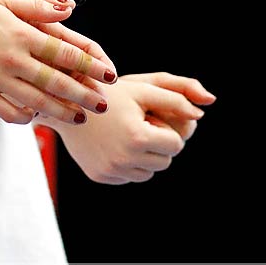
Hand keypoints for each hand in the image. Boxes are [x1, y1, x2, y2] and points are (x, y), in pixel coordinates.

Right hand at [0, 0, 114, 125]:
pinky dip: (26, 117)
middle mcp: (12, 58)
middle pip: (57, 82)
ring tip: (79, 117)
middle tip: (103, 104)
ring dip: (63, 112)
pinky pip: (9, 112)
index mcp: (20, 33)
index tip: (108, 76)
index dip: (90, 66)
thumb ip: (36, 5)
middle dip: (84, 95)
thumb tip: (68, 10)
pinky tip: (36, 117)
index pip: (64, 53)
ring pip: (38, 101)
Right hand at [56, 72, 213, 183]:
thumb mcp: (143, 88)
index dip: (167, 129)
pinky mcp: (100, 176)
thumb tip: (200, 114)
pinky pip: (128, 176)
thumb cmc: (110, 92)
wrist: (65, 102)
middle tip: (138, 124)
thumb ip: (177, 97)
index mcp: (137, 137)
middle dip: (158, 144)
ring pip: (148, 172)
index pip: (176, 144)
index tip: (149, 117)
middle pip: (164, 161)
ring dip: (144, 155)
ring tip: (126, 133)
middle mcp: (123, 159)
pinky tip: (113, 143)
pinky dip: (127, 163)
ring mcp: (110, 170)